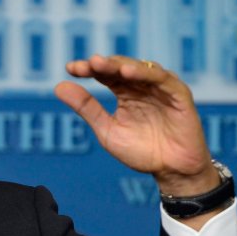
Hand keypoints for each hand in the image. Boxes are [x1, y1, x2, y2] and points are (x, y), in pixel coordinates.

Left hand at [54, 55, 218, 198]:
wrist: (171, 171)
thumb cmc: (142, 151)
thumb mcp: (108, 130)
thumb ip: (87, 108)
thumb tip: (58, 86)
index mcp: (125, 92)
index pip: (104, 74)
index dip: (88, 69)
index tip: (71, 68)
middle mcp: (142, 85)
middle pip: (119, 67)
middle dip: (102, 65)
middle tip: (86, 64)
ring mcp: (160, 87)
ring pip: (139, 68)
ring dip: (120, 65)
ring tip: (101, 64)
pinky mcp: (178, 93)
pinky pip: (161, 79)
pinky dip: (145, 73)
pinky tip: (128, 73)